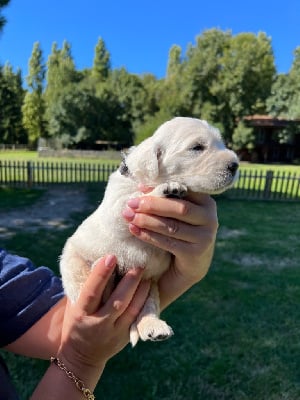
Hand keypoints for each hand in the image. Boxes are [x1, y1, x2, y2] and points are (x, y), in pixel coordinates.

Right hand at [58, 255, 149, 379]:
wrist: (81, 357)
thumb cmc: (75, 323)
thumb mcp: (73, 306)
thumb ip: (84, 286)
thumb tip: (95, 259)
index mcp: (81, 314)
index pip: (92, 292)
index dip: (101, 274)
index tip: (110, 256)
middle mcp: (98, 324)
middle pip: (117, 301)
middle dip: (129, 281)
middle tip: (138, 264)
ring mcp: (114, 332)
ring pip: (132, 310)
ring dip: (142, 291)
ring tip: (148, 274)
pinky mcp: (126, 337)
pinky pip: (138, 317)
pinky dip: (145, 301)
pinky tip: (150, 288)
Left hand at [122, 192, 217, 307]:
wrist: (190, 264)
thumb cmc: (180, 231)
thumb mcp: (176, 214)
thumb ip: (164, 199)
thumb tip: (141, 186)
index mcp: (206, 202)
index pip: (183, 191)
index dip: (161, 188)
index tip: (139, 188)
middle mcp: (210, 219)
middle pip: (179, 208)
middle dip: (152, 205)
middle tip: (131, 203)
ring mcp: (204, 237)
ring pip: (172, 226)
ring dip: (147, 220)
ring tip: (128, 216)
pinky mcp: (195, 253)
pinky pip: (168, 242)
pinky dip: (148, 235)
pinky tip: (134, 230)